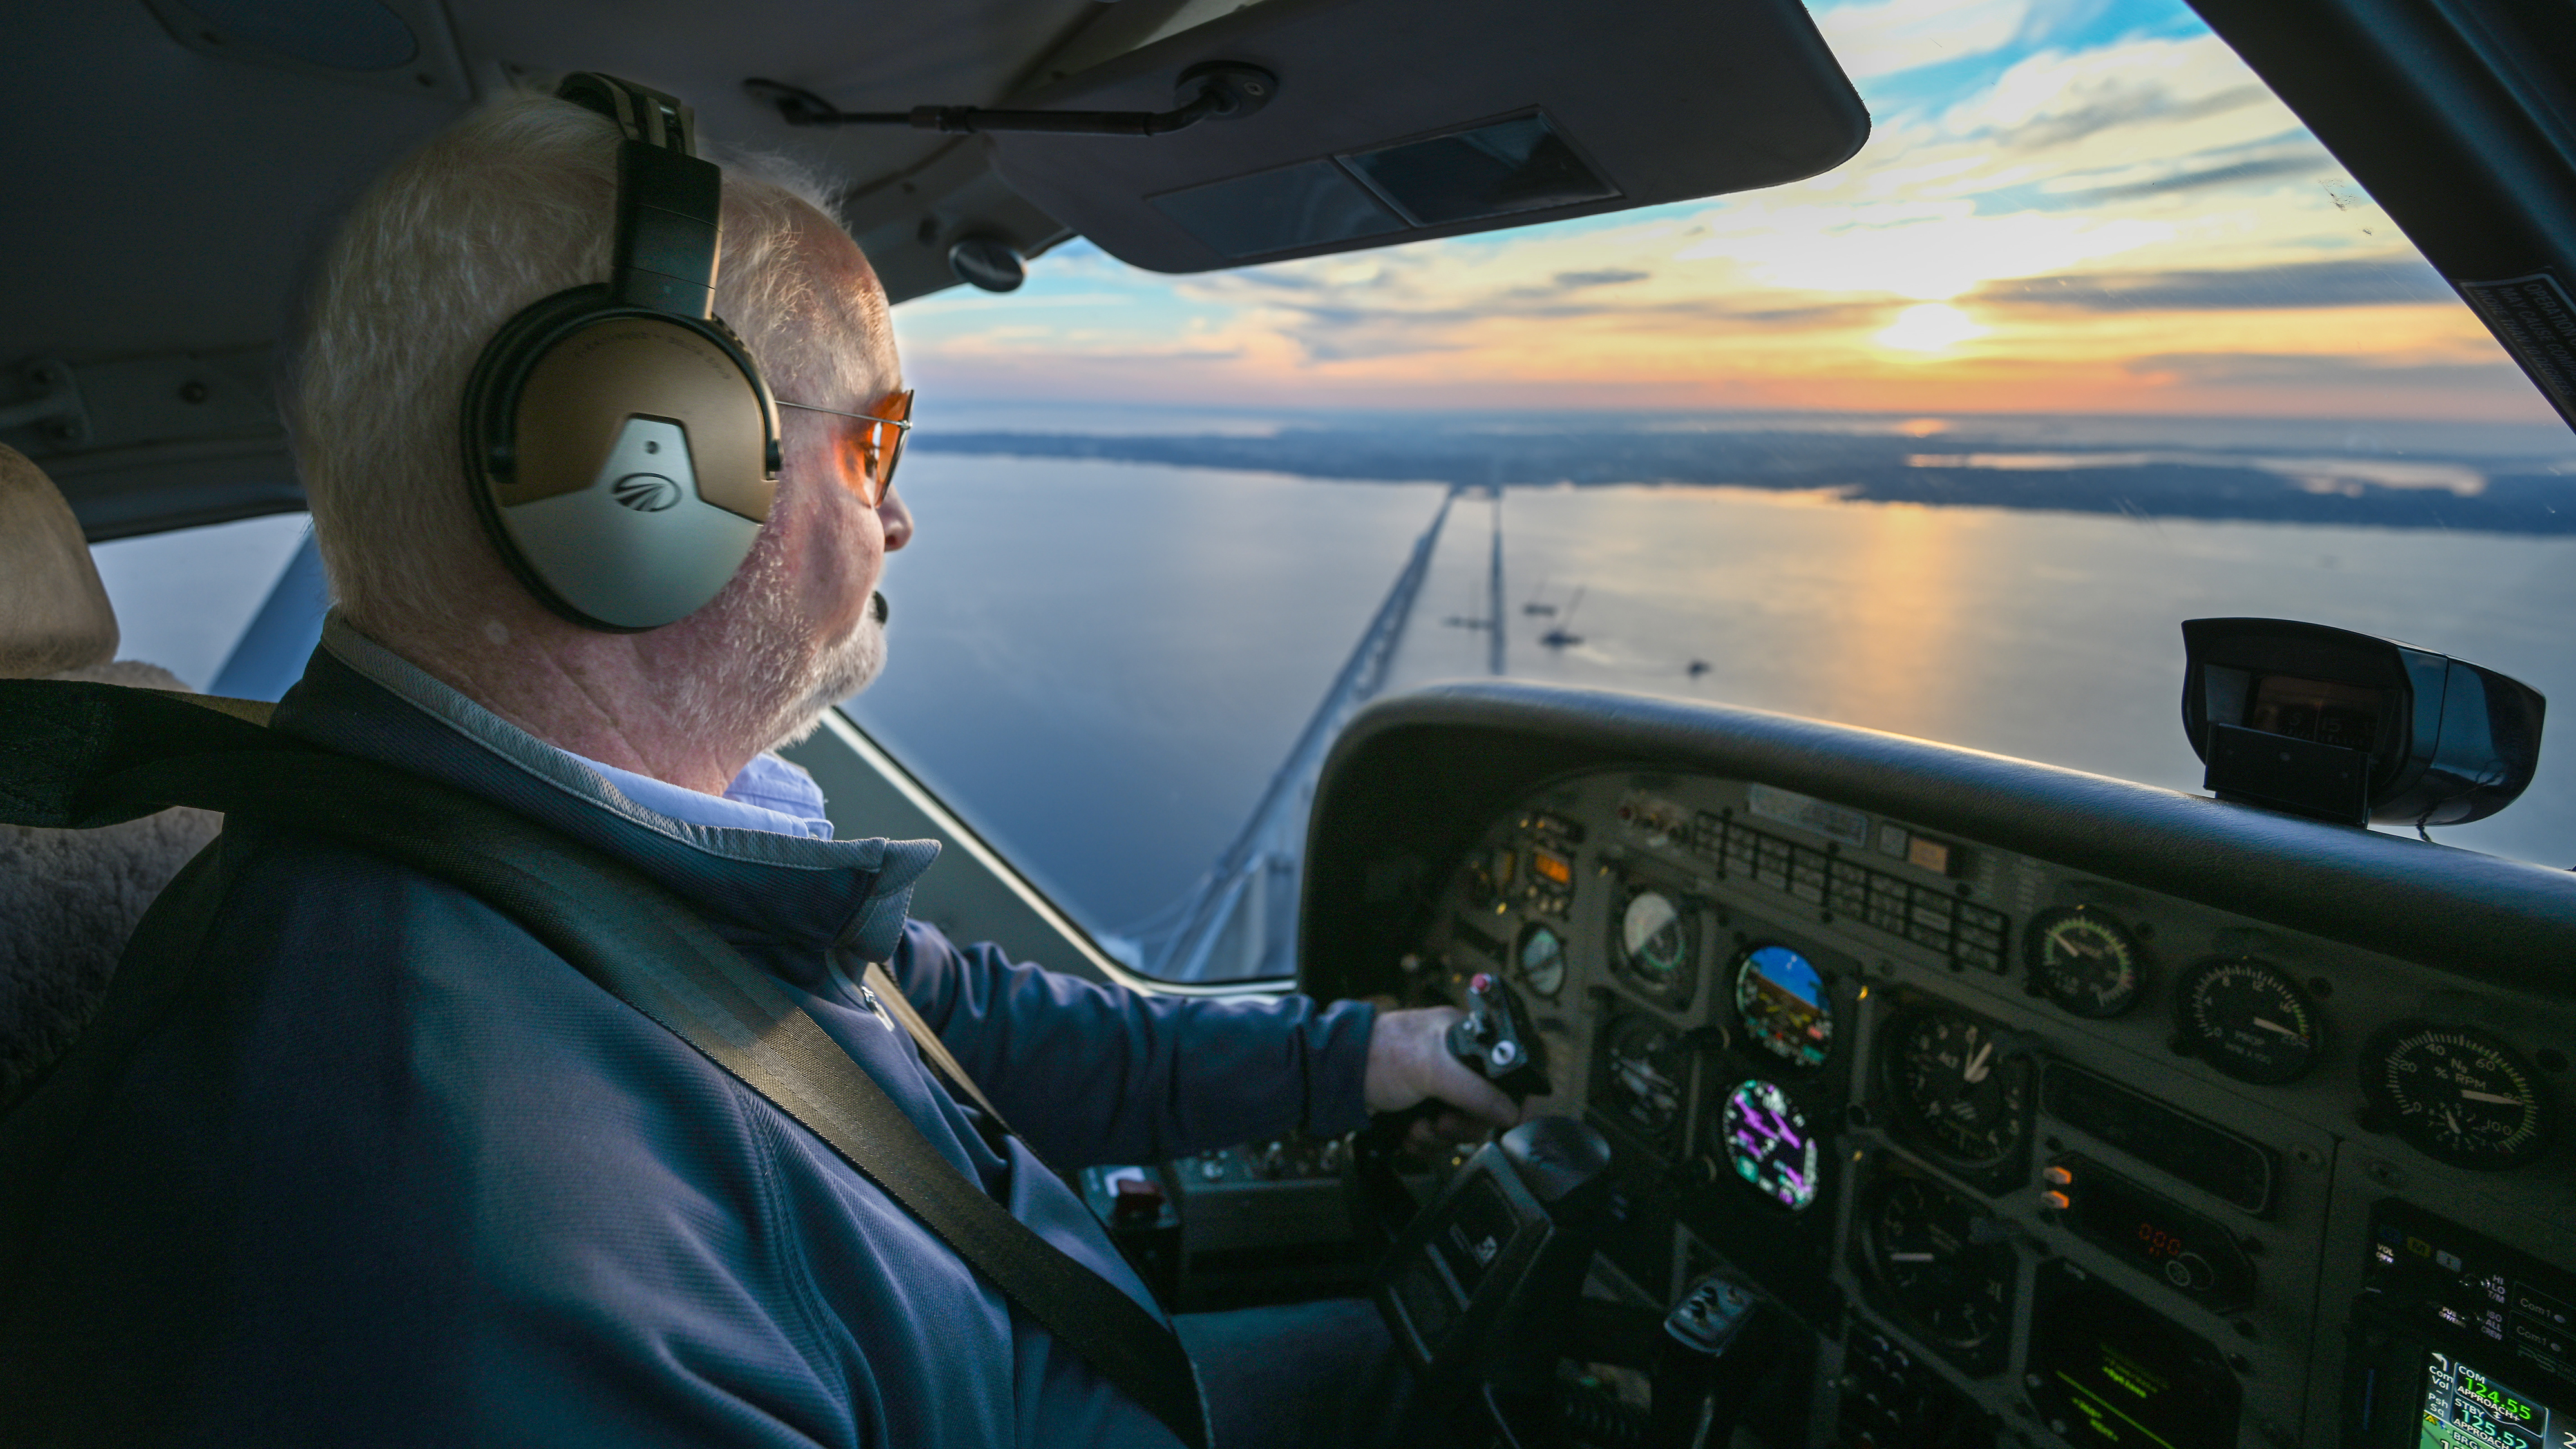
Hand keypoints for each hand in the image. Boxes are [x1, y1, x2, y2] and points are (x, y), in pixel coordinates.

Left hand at [1363, 1006, 1526, 1143]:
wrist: (1336, 1075)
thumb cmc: (1380, 1055)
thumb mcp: (1434, 1069)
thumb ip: (1476, 1091)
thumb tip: (1510, 1112)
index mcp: (1463, 1040)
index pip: (1504, 1072)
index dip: (1508, 1098)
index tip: (1506, 1120)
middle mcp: (1453, 1063)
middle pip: (1482, 1108)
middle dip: (1461, 1124)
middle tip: (1444, 1123)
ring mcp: (1435, 1089)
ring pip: (1458, 1127)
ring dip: (1440, 1136)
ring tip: (1420, 1127)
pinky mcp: (1418, 1110)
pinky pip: (1436, 1136)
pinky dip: (1423, 1141)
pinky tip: (1409, 1133)